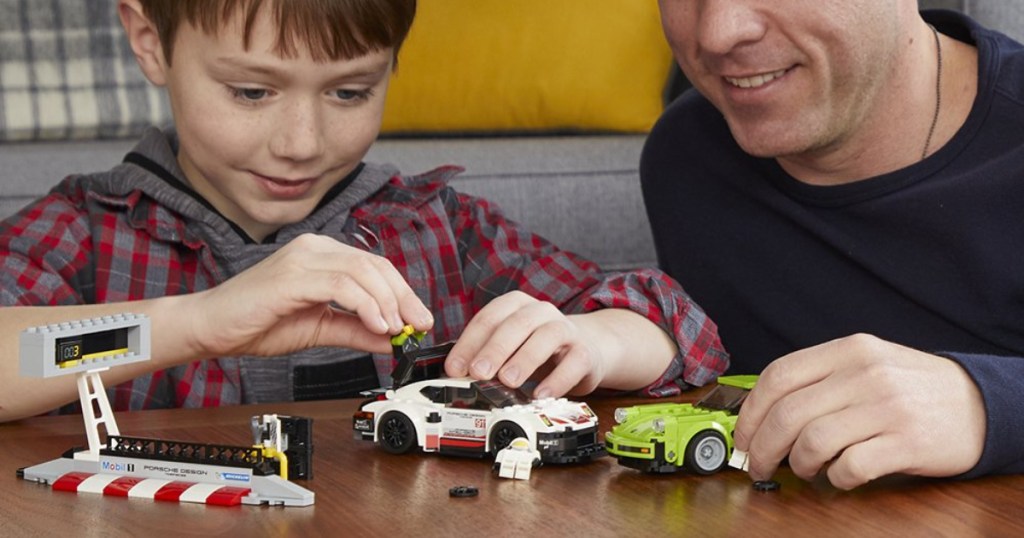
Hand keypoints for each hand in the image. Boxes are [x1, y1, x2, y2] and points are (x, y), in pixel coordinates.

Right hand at [184, 233, 432, 358]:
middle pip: (376, 266)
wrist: (210, 328)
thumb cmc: (256, 324)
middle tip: (419, 326)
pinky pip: (342, 285)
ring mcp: (303, 258)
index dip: (403, 293)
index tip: (419, 321)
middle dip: (404, 298)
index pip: (375, 266)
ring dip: (388, 303)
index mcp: (322, 256)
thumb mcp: (319, 329)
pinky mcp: (293, 275)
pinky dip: (366, 305)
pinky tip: (377, 325)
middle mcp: (315, 249)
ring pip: (363, 271)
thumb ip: (356, 330)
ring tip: (398, 330)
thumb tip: (393, 339)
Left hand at [443, 291, 606, 397]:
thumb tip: (455, 375)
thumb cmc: (538, 348)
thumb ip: (485, 355)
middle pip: (517, 323)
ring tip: (508, 381)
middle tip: (479, 372)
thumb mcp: (509, 346)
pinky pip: (574, 362)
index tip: (455, 368)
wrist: (584, 349)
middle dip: (495, 349)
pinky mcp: (585, 352)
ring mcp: (565, 329)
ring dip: (525, 359)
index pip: (489, 318)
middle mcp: (541, 312)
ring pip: (547, 337)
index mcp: (516, 305)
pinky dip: (557, 380)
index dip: (469, 343)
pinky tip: (541, 394)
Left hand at [733, 334, 985, 489]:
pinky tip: (840, 476)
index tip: (743, 436)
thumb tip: (763, 413)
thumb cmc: (910, 387)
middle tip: (759, 465)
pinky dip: (835, 478)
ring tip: (804, 469)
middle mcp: (865, 374)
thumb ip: (820, 379)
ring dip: (798, 464)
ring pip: (813, 441)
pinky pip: (850, 466)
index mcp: (848, 351)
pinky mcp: (907, 442)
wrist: (979, 403)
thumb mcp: (866, 363)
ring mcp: (887, 407)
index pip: (778, 376)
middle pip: (788, 413)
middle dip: (763, 447)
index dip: (751, 412)